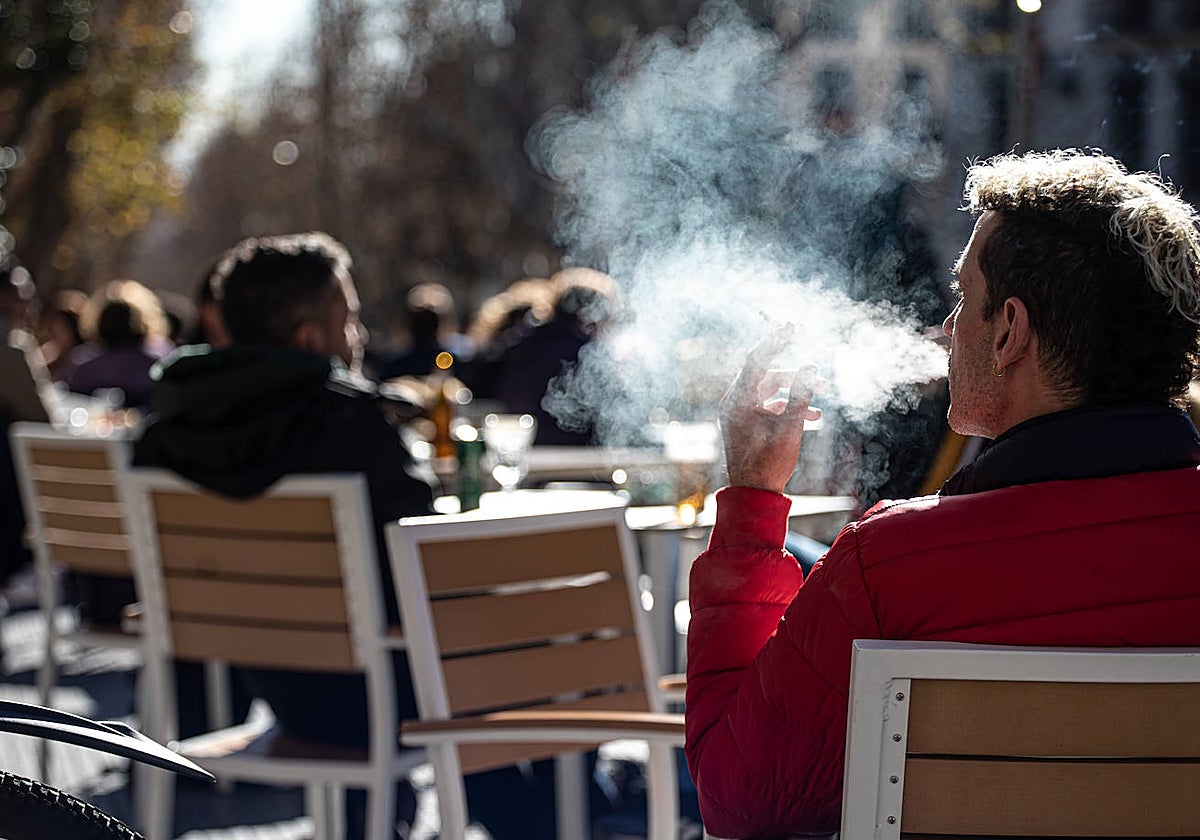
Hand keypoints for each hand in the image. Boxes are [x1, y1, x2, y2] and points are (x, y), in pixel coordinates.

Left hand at [720, 325, 822, 493]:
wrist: (753, 495)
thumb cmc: (767, 465)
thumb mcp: (790, 429)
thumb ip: (801, 396)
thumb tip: (811, 368)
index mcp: (738, 400)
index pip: (757, 360)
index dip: (776, 341)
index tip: (794, 327)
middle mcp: (736, 403)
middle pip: (766, 374)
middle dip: (794, 375)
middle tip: (818, 376)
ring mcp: (742, 413)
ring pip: (771, 390)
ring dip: (796, 392)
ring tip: (820, 398)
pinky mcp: (750, 423)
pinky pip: (771, 405)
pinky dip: (790, 406)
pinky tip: (814, 416)